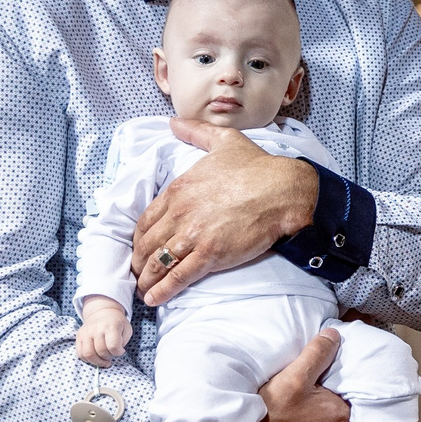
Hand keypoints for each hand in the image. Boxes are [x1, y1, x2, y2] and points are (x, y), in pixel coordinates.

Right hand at [75, 298, 129, 365]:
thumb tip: (115, 352)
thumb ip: (123, 342)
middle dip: (108, 357)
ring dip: (97, 362)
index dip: (118, 353)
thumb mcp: (126, 329)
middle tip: (111, 354)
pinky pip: (80, 353)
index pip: (113, 346)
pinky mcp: (79, 336)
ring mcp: (86, 332)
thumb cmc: (117, 323)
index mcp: (111, 326)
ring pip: (88, 354)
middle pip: (101, 351)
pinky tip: (95, 358)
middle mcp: (97, 328)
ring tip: (103, 361)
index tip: (121, 351)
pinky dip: (87, 360)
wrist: (102, 312)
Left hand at [131, 122, 319, 306]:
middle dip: (139, 260)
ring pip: (158, 261)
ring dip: (147, 278)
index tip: (139, 245)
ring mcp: (193, 235)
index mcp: (179, 189)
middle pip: (148, 242)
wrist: (282, 190)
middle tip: (138, 272)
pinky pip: (178, 276)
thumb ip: (195, 132)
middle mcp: (180, 212)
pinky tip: (154, 299)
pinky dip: (162, 290)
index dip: (139, 236)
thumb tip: (174, 123)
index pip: (147, 218)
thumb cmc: (257, 167)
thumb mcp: (222, 142)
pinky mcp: (210, 254)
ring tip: (144, 289)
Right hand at [243, 328, 349, 421]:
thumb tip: (333, 336)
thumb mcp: (293, 378)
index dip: (348, 365)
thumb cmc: (269, 420)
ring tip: (307, 385)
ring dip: (323, 397)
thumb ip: (317, 354)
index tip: (337, 354)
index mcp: (344, 415)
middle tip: (320, 367)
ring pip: (332, 409)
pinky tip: (299, 405)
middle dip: (335, 380)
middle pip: (346, 396)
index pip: (358, 382)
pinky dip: (314, 411)